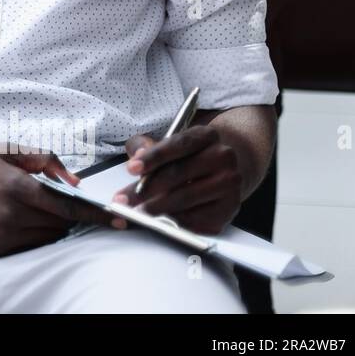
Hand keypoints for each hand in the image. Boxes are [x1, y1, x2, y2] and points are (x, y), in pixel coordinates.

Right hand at [0, 147, 115, 256]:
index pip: (67, 206)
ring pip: (48, 236)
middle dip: (65, 214)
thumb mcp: (4, 149)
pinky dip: (33, 234)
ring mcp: (2, 234)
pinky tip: (15, 219)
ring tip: (28, 207)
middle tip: (53, 201)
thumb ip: (44, 158)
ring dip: (50, 224)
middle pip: (60, 223)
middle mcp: (10, 213)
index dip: (96, 214)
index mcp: (15, 185)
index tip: (117, 220)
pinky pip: (30, 246)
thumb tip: (74, 180)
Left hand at [112, 128, 242, 234]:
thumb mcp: (167, 144)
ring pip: (187, 197)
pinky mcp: (230, 207)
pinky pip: (198, 217)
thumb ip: (146, 146)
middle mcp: (223, 156)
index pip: (178, 144)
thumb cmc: (186, 158)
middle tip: (124, 199)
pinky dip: (175, 219)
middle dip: (147, 188)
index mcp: (206, 135)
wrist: (223, 171)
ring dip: (157, 207)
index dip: (153, 157)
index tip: (131, 168)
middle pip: (180, 173)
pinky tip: (160, 219)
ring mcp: (230, 183)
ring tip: (137, 212)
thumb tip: (138, 155)